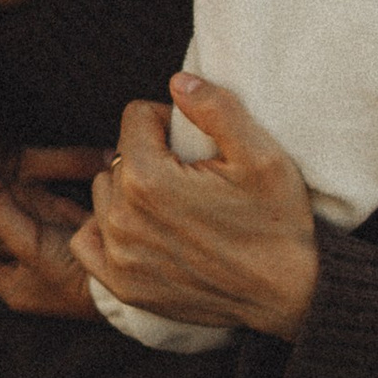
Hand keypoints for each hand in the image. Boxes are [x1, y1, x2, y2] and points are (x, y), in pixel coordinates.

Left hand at [0, 146, 103, 319]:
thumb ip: (0, 214)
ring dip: (36, 207)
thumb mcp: (30, 244)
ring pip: (38, 230)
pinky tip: (59, 182)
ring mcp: (61, 265)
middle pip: (10, 241)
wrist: (131, 286)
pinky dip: (63, 206)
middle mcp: (35, 280)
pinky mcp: (85, 250)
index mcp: (14, 288)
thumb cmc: (74, 276)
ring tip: (23, 178)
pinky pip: (66, 223)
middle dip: (6, 215)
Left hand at [67, 76, 318, 339]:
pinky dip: (108, 231)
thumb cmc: (279, 222)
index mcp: (149, 179)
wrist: (290, 295)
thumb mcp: (262, 156)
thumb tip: (178, 82)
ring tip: (174, 206)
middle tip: (192, 179)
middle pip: (118, 156)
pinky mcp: (122, 286)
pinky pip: (88, 241)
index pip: (135, 117)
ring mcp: (119, 256)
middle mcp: (123, 219)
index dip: (169, 122)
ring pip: (104, 195)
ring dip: (129, 193)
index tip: (197, 144)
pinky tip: (144, 232)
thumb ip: (216, 108)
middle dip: (149, 156)